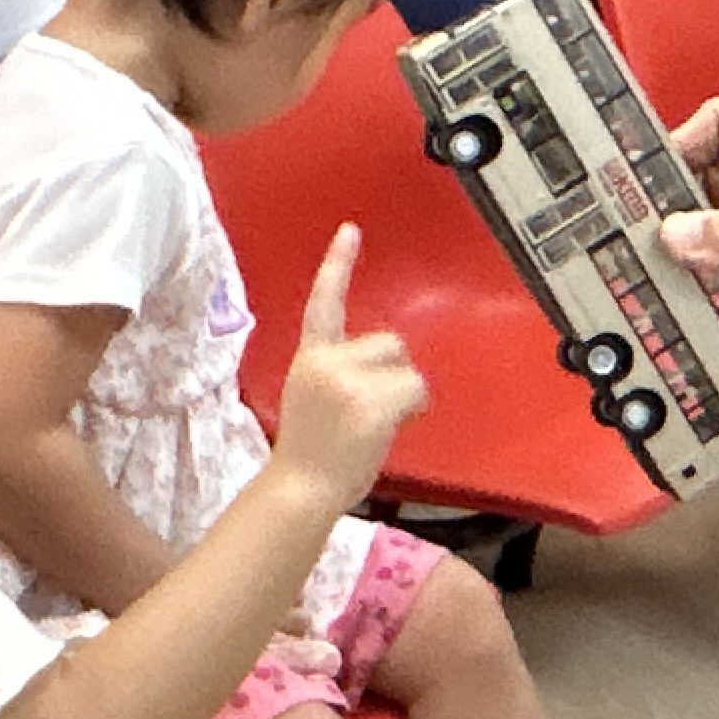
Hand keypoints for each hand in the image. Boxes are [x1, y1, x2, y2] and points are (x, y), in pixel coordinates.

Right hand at [270, 225, 428, 505]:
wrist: (302, 488)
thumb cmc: (313, 455)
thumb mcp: (315, 399)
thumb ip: (341, 376)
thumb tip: (387, 375)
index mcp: (310, 358)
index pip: (324, 302)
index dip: (338, 264)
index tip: (351, 230)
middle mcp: (327, 361)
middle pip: (390, 343)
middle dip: (392, 373)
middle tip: (368, 414)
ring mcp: (349, 380)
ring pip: (407, 369)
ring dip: (404, 396)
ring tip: (374, 427)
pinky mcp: (372, 402)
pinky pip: (416, 391)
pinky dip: (414, 411)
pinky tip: (386, 432)